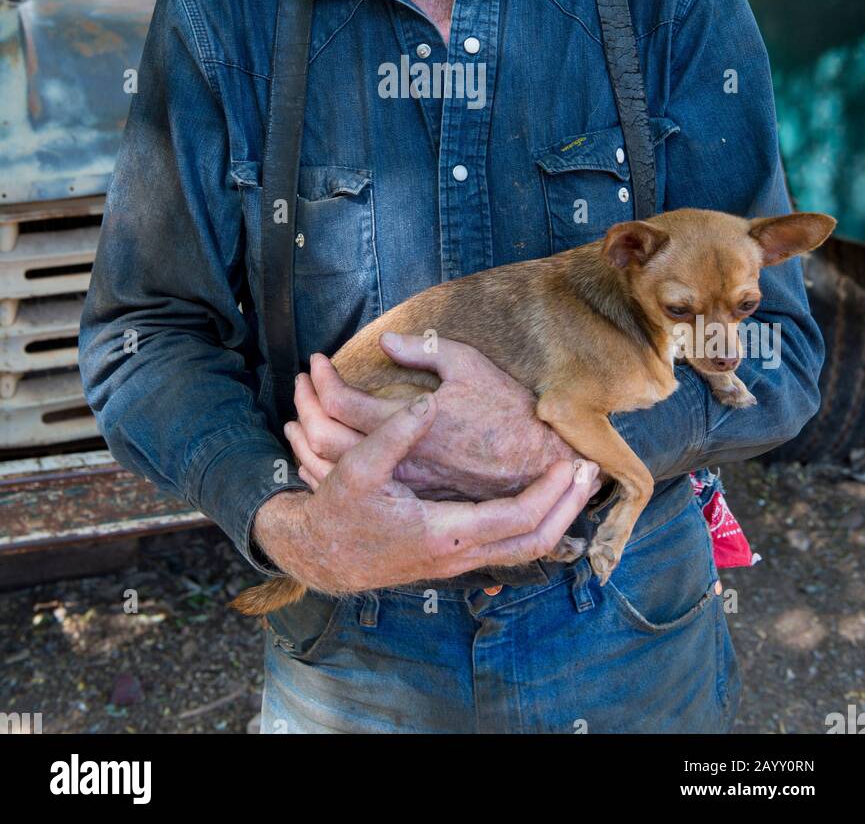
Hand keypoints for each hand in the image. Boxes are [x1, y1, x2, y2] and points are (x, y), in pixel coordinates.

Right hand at [254, 391, 598, 594]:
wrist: (319, 553)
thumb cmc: (338, 511)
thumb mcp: (357, 470)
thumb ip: (393, 436)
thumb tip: (426, 405)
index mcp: (441, 533)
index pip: (514, 520)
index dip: (548, 494)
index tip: (570, 463)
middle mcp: (456, 554)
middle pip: (533, 543)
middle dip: (567, 509)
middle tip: (589, 475)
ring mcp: (456, 560)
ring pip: (523, 549)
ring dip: (555, 516)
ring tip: (574, 484)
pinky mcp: (452, 555)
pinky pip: (507, 546)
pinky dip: (532, 524)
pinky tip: (541, 498)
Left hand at [287, 335, 593, 499]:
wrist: (540, 462)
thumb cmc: (507, 409)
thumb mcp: (467, 364)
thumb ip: (422, 349)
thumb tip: (385, 340)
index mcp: (409, 419)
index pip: (341, 402)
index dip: (321, 378)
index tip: (317, 360)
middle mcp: (399, 456)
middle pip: (325, 436)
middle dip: (305, 404)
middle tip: (301, 382)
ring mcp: (402, 481)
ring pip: (333, 468)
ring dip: (308, 438)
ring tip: (302, 414)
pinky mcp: (412, 496)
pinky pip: (357, 489)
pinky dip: (328, 468)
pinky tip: (321, 454)